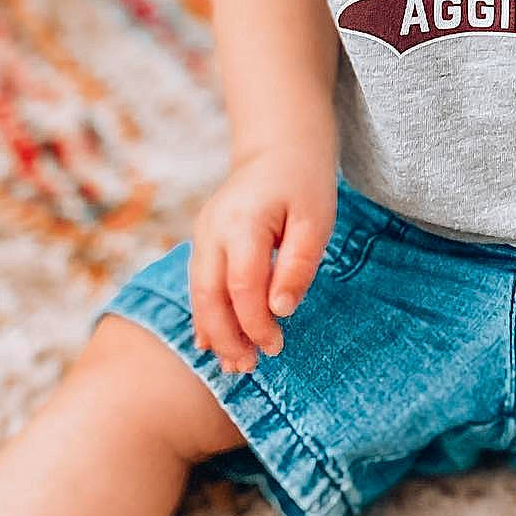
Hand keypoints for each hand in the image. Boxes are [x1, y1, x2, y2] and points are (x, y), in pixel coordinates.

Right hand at [188, 143, 336, 372]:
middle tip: (247, 369)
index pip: (242, 287)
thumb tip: (281, 311)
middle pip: (209, 295)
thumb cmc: (304, 182)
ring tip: (233, 364)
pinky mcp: (204, 238)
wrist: (279, 146)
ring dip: (214, 330)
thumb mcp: (316, 220)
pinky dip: (206, 313)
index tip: (276, 346)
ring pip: (198, 292)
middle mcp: (213, 229)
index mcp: (243, 222)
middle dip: (226, 337)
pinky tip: (212, 341)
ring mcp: (203, 233)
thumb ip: (299, 265)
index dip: (256, 324)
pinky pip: (199, 282)